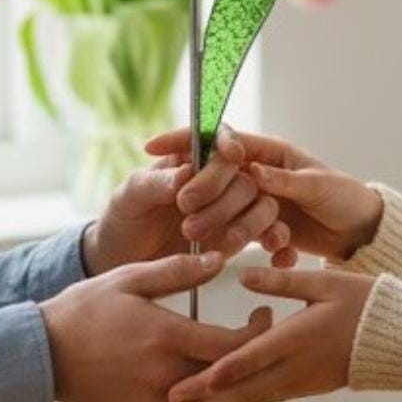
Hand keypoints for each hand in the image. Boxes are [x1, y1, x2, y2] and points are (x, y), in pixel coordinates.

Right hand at [42, 251, 274, 401]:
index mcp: (165, 337)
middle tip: (257, 333)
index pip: (232, 344)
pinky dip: (200, 389)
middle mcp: (164, 374)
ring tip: (236, 351)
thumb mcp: (128, 279)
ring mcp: (154, 399)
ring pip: (210, 394)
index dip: (258, 332)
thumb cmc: (84, 309)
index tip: (264, 314)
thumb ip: (176, 270)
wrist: (41, 355)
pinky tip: (203, 369)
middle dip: (249, 355)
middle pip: (227, 374)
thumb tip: (221, 259)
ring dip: (227, 376)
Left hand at [84, 129, 290, 274]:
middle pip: (243, 175)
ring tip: (222, 243)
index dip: (228, 143)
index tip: (231, 154)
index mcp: (191, 159)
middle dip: (221, 195)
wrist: (125, 261)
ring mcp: (233, 208)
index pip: (217, 140)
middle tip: (186, 211)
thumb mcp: (129, 197)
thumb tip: (185, 173)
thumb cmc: (124, 220)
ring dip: (248, 223)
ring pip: (262, 205)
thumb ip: (154, 183)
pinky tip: (275, 254)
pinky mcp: (241, 236)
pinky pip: (271, 235)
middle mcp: (218, 180)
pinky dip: (277, 243)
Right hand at [147, 127, 380, 264]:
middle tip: (185, 212)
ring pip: (228, 211)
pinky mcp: (262, 227)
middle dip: (201, 195)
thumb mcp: (317, 186)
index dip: (185, 139)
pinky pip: (246, 236)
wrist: (362, 230)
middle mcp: (258, 173)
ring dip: (225, 228)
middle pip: (216, 179)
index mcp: (268, 152)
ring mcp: (257, 200)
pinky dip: (255, 248)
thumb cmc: (345, 197)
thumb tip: (251, 170)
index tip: (153, 147)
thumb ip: (284, 180)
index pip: (218, 138)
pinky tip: (275, 257)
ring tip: (227, 246)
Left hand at [167, 264, 375, 401]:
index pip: (246, 361)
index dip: (212, 376)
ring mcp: (301, 381)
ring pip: (252, 398)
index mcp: (295, 339)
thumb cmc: (364, 302)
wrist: (401, 339)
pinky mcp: (307, 386)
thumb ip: (281, 282)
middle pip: (242, 390)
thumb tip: (242, 274)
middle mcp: (295, 367)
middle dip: (205, 400)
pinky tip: (224, 401)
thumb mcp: (324, 282)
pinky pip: (268, 397)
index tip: (182, 383)